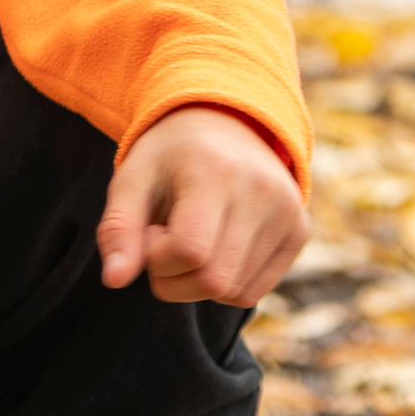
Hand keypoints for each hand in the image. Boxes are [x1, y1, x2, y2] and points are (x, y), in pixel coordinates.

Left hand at [98, 108, 309, 307]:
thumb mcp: (132, 179)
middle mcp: (261, 189)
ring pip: (234, 293)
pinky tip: (217, 247)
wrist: (225, 122)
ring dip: (198, 281)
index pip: (189, 250)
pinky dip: (224, 283)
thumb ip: (117, 228)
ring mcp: (288, 211)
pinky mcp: (299, 230)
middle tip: (166, 242)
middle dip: (175, 279)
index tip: (150, 232)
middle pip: (214, 281)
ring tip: (193, 237)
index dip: (157, 258)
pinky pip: (253, 292)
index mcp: (215, 169)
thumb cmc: (170, 155)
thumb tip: (114, 281)